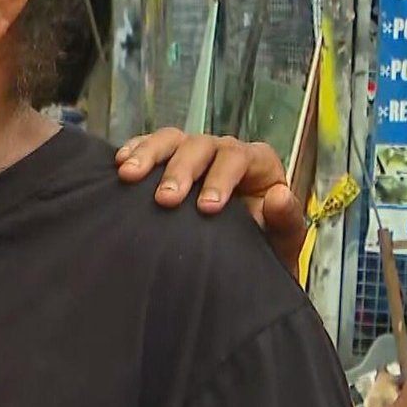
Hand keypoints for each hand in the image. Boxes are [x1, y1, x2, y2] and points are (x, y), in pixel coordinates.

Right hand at [115, 129, 306, 277]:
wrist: (236, 268)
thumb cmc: (260, 251)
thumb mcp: (281, 244)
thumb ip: (286, 221)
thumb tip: (277, 195)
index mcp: (258, 166)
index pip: (240, 157)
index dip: (222, 178)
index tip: (206, 208)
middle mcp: (224, 153)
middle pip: (201, 145)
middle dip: (181, 170)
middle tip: (165, 199)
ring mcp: (194, 155)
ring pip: (172, 139)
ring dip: (149, 155)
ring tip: (129, 175)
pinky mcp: (168, 162)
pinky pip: (149, 145)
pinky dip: (135, 150)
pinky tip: (120, 162)